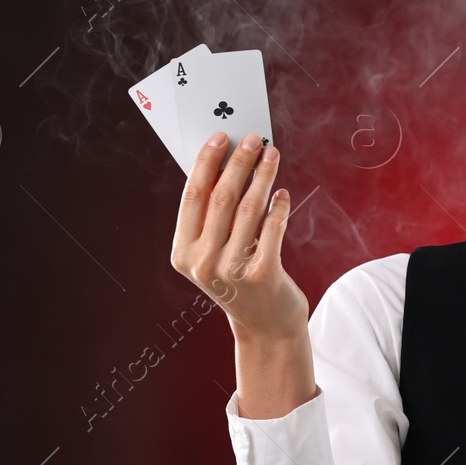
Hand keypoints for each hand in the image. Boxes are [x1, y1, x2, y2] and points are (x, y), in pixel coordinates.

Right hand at [169, 131, 308, 342]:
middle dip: (239, 162)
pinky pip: (273, 228)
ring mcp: (232, 270)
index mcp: (183, 253)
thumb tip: (226, 164)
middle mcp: (203, 263)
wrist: (265, 326)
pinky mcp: (263, 275)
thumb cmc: (240, 281)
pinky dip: (279, 206)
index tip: (220, 138)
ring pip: (249, 209)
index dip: (206, 163)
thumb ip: (213, 219)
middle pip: (221, 198)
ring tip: (272, 155)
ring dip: (262, 176)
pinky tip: (282, 192)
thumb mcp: (214, 254)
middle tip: (253, 139)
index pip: (192, 197)